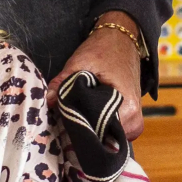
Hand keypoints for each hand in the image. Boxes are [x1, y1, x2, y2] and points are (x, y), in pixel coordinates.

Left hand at [55, 20, 145, 138]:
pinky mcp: (130, 121)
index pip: (100, 134)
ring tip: (73, 120)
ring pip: (107, 139)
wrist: (123, 41)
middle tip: (63, 125)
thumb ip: (62, 83)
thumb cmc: (104, 50)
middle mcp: (135, 120)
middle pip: (103, 140)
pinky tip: (83, 119)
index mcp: (128, 107)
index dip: (79, 132)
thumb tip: (47, 101)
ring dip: (90, 132)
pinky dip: (97, 129)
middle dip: (83, 134)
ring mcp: (134, 123)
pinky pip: (111, 134)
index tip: (62, 127)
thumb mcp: (80, 63)